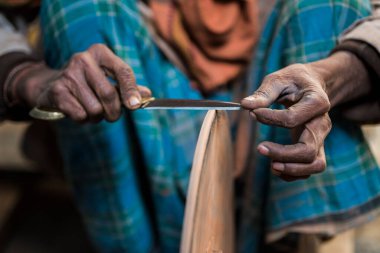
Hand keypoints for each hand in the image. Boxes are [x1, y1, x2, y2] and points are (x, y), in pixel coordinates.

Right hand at [15, 44, 150, 121]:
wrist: (52, 86)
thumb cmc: (89, 84)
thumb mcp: (109, 79)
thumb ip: (128, 87)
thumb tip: (147, 95)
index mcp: (101, 53)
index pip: (123, 71)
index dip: (131, 90)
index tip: (135, 106)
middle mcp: (83, 59)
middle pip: (109, 95)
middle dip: (114, 112)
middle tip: (112, 115)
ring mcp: (68, 74)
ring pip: (95, 109)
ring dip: (97, 117)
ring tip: (91, 109)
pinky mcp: (57, 91)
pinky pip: (80, 115)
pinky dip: (83, 119)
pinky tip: (78, 110)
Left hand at [241, 63, 331, 180]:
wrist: (312, 85)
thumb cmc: (293, 81)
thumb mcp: (278, 80)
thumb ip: (264, 93)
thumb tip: (245, 105)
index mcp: (317, 102)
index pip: (292, 118)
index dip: (270, 119)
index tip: (253, 113)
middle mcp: (322, 124)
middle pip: (308, 150)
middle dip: (282, 154)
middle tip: (260, 148)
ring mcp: (321, 138)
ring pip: (314, 165)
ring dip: (292, 169)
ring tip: (271, 166)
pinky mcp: (315, 148)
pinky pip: (309, 168)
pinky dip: (293, 173)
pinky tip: (274, 165)